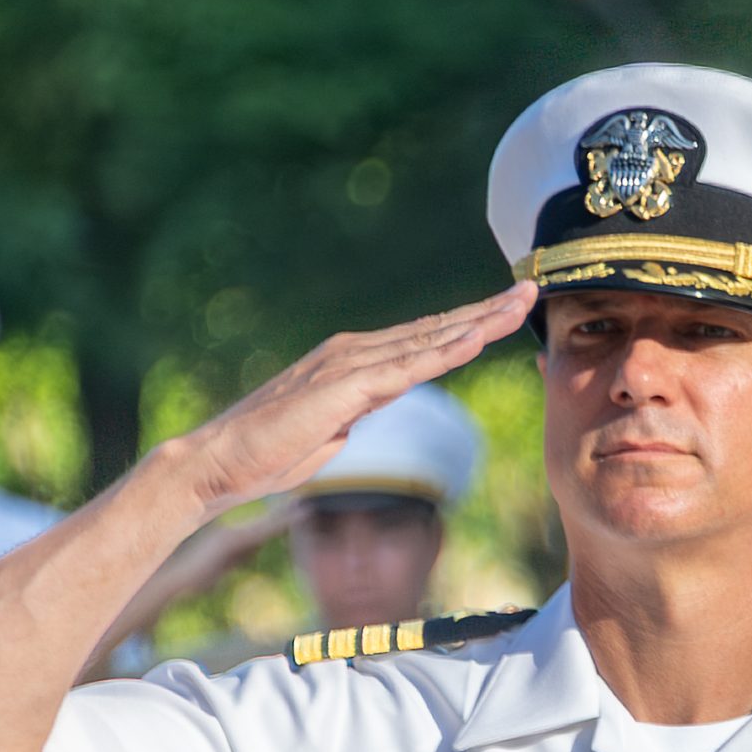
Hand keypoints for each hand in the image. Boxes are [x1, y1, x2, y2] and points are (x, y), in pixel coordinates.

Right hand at [159, 285, 534, 520]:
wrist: (221, 461)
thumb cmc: (272, 450)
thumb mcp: (336, 425)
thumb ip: (363, 405)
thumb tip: (384, 396)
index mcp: (356, 361)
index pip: (425, 337)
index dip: (470, 322)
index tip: (509, 310)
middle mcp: (355, 352)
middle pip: (435, 328)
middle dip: (486, 311)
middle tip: (531, 290)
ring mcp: (349, 366)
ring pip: (428, 339)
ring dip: (477, 322)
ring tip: (518, 304)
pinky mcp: (343, 389)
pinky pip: (405, 368)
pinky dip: (443, 352)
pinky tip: (476, 340)